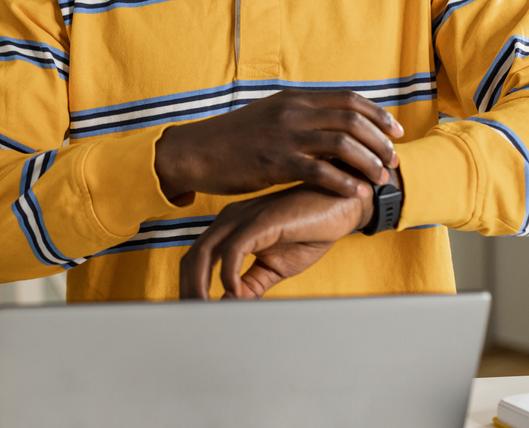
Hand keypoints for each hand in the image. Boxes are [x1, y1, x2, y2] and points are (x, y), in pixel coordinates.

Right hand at [154, 89, 402, 201]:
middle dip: (381, 140)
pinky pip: (320, 171)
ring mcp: (285, 136)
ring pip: (343, 142)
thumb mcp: (270, 116)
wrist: (197, 151)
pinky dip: (344, 182)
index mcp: (294, 99)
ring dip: (369, 161)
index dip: (378, 114)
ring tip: (381, 178)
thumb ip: (300, 117)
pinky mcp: (275, 162)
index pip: (348, 98)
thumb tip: (330, 124)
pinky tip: (356, 193)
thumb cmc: (234, 139)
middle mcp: (293, 112)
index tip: (395, 131)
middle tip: (394, 158)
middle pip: (352, 118)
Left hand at [179, 186, 371, 299]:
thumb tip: (231, 307)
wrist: (339, 207)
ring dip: (202, 286)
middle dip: (189, 291)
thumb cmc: (307, 232)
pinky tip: (237, 293)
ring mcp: (242, 217)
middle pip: (192, 258)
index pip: (195, 260)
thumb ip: (251, 285)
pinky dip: (229, 274)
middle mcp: (228, 220)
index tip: (192, 314)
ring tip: (209, 312)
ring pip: (204, 253)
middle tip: (195, 319)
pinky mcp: (260, 220)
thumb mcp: (274, 267)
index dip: (189, 287)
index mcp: (228, 229)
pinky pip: (233, 248)